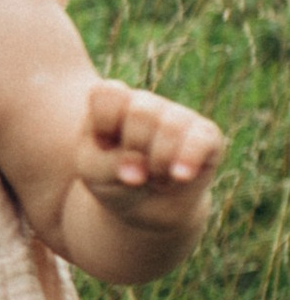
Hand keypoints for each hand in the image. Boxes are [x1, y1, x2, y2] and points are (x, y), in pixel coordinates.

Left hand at [75, 81, 224, 224]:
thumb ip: (107, 161)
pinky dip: (188, 160)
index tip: (103, 146)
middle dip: (133, 150)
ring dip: (158, 163)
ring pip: (171, 126)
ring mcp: (178, 116)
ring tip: (155, 180)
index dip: (102, 124)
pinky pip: (200, 140)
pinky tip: (180, 176)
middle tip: (132, 174)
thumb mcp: (94, 171)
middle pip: (140, 112)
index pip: (107, 93)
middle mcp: (147, 103)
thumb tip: (141, 170)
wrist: (143, 206)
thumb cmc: (112, 178)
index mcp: (114, 103)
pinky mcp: (206, 136)